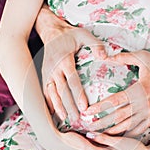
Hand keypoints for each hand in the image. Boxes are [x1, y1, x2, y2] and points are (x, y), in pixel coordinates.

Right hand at [35, 5, 106, 122]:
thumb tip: (104, 57)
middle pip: (62, 91)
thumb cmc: (70, 34)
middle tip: (76, 119)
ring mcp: (47, 73)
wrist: (50, 31)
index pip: (72, 81)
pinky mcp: (44, 75)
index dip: (78, 95)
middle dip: (69, 106)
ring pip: (52, 93)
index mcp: (64, 60)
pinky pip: (45, 91)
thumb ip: (95, 45)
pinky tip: (52, 113)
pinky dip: (48, 102)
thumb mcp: (84, 35)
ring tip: (64, 119)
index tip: (84, 107)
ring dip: (58, 107)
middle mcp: (54, 69)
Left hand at [83, 51, 149, 136]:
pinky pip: (140, 128)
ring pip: (128, 126)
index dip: (99, 108)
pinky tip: (118, 136)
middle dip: (102, 123)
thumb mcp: (141, 57)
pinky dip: (128, 133)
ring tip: (99, 134)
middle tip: (88, 126)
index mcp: (140, 90)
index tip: (87, 112)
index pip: (115, 101)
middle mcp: (145, 104)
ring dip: (113, 131)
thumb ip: (123, 57)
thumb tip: (105, 56)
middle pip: (119, 117)